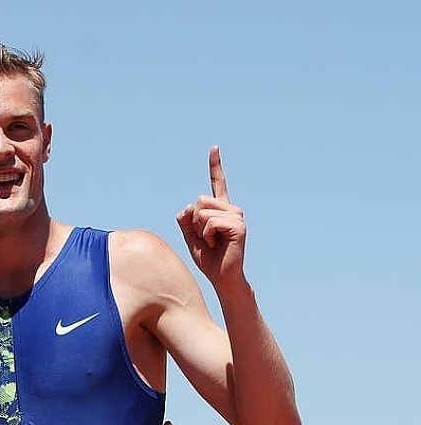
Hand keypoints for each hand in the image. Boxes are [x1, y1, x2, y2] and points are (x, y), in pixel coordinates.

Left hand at [176, 146, 246, 289]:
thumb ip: (186, 219)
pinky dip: (206, 236)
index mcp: (221, 209)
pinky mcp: (238, 226)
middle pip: (199, 199)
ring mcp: (237, 216)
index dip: (215, 165)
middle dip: (194, 220)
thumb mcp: (190, 236)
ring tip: (213, 242)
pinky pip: (209, 223)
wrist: (222, 277)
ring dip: (200, 230)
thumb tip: (189, 207)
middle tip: (206, 237)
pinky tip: (217, 244)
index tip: (214, 147)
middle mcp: (231, 209)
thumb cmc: (208, 258)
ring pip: (202, 211)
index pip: (217, 183)